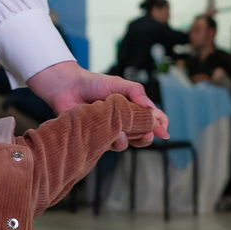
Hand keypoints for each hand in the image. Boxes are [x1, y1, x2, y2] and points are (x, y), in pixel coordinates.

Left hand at [27, 61, 169, 148]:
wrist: (68, 87)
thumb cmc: (93, 83)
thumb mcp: (118, 84)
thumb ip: (136, 92)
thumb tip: (151, 107)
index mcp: (133, 107)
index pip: (153, 118)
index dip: (160, 124)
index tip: (163, 129)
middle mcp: (124, 121)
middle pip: (144, 135)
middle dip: (149, 135)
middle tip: (150, 133)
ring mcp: (112, 130)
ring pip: (129, 143)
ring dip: (132, 138)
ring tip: (128, 130)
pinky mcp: (99, 137)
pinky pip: (112, 145)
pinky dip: (116, 140)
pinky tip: (114, 133)